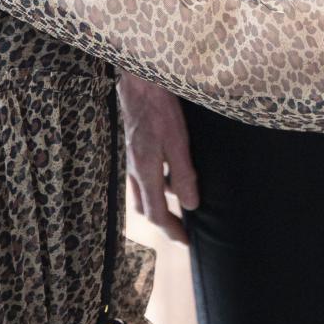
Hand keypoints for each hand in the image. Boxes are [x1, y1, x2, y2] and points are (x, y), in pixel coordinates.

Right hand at [119, 73, 198, 243]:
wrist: (140, 81)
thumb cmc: (160, 109)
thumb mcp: (178, 143)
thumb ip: (184, 175)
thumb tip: (191, 205)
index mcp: (145, 172)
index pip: (157, 213)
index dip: (172, 230)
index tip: (187, 242)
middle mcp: (135, 170)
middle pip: (145, 207)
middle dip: (163, 222)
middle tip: (182, 230)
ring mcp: (132, 158)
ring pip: (143, 191)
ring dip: (160, 203)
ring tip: (183, 204)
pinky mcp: (135, 147)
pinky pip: (144, 176)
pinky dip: (158, 184)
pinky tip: (174, 174)